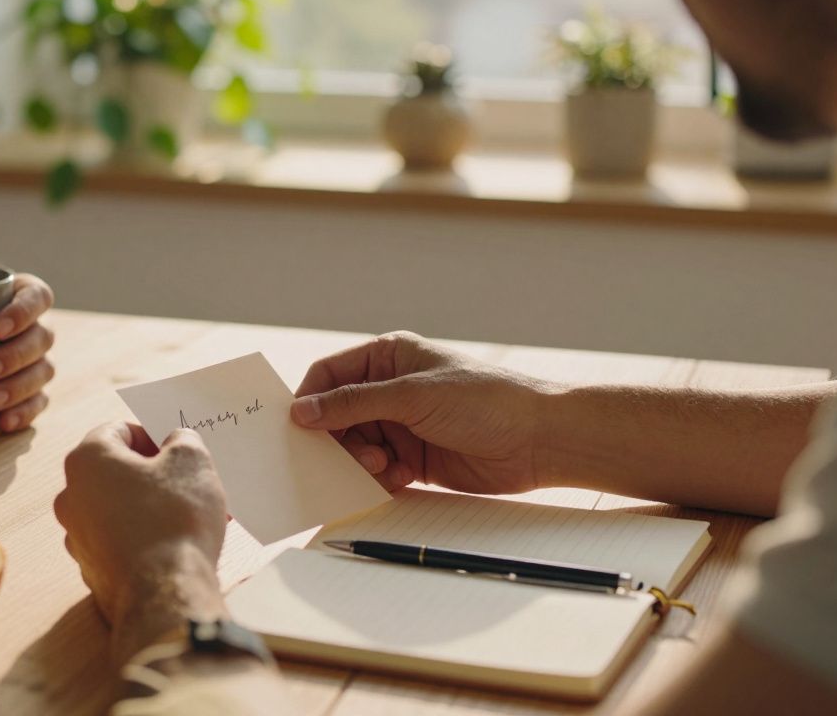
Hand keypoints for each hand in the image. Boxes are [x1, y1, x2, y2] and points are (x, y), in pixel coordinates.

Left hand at [0, 247, 54, 432]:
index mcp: (27, 295)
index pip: (39, 298)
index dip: (23, 313)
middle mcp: (38, 327)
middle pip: (42, 340)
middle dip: (15, 357)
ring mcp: (37, 360)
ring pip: (42, 374)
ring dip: (19, 389)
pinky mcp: (31, 389)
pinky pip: (38, 402)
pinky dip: (24, 413)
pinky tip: (3, 423)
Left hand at [55, 422, 227, 657]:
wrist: (164, 595)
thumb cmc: (174, 519)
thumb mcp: (191, 461)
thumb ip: (183, 439)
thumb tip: (177, 442)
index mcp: (86, 460)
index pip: (118, 430)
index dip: (152, 436)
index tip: (177, 452)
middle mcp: (71, 496)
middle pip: (116, 471)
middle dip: (154, 474)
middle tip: (188, 484)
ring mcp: (77, 537)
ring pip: (119, 508)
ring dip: (151, 507)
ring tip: (190, 518)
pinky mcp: (92, 570)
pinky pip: (120, 541)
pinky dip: (144, 538)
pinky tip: (176, 546)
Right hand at [290, 331, 554, 494]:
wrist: (540, 439)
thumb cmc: (484, 400)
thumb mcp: (412, 396)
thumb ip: (354, 404)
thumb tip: (302, 411)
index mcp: (388, 358)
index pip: (330, 375)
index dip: (310, 400)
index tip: (296, 428)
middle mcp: (391, 390)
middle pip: (337, 416)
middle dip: (335, 438)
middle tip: (340, 457)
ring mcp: (403, 425)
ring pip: (355, 447)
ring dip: (358, 461)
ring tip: (379, 466)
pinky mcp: (415, 459)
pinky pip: (378, 471)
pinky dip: (378, 478)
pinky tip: (397, 478)